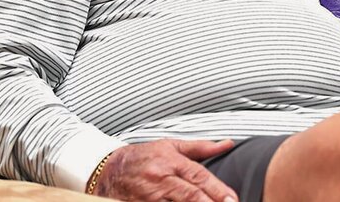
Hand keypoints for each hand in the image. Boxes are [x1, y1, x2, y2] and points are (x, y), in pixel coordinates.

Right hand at [93, 139, 236, 201]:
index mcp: (171, 162)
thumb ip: (201, 147)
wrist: (106, 169)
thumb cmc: (143, 157)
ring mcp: (148, 198)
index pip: (199, 178)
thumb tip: (228, 144)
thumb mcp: (171, 146)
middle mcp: (161, 180)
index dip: (218, 190)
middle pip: (190, 196)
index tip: (232, 200)